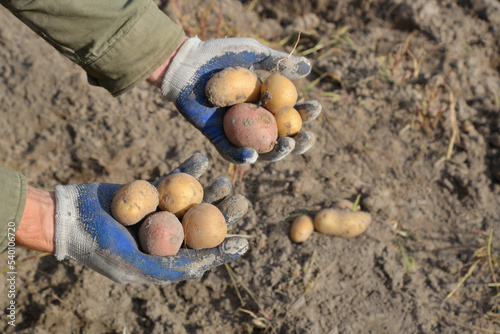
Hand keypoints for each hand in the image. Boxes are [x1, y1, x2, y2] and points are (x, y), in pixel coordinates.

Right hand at [54, 153, 248, 283]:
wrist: (67, 217)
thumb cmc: (98, 246)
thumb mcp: (132, 265)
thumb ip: (167, 267)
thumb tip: (204, 269)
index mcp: (163, 258)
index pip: (198, 255)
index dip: (221, 248)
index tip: (243, 241)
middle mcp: (164, 236)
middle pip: (200, 225)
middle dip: (222, 214)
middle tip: (241, 202)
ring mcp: (157, 213)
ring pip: (190, 202)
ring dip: (209, 191)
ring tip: (225, 178)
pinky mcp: (148, 193)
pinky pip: (171, 181)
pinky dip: (186, 171)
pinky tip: (200, 159)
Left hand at [161, 37, 320, 164]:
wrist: (186, 63)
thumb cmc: (218, 55)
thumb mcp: (251, 53)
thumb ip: (278, 62)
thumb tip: (308, 68)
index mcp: (265, 102)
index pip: (291, 112)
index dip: (305, 113)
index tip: (315, 108)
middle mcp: (254, 119)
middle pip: (281, 136)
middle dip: (298, 140)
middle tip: (306, 138)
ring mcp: (237, 130)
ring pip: (261, 149)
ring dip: (276, 153)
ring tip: (287, 146)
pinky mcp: (217, 138)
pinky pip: (231, 152)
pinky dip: (242, 156)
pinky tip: (253, 155)